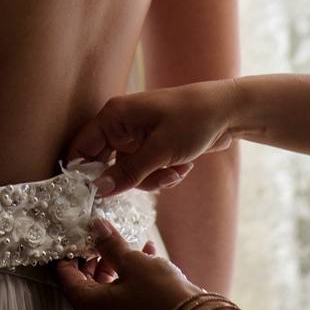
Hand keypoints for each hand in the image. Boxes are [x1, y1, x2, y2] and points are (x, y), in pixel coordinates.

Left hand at [56, 219, 205, 309]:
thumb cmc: (162, 300)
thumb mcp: (133, 262)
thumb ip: (110, 244)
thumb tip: (97, 228)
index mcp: (89, 307)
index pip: (65, 276)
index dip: (69, 252)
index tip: (76, 236)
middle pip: (85, 284)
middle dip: (95, 257)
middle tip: (101, 238)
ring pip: (107, 290)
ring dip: (116, 265)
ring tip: (128, 246)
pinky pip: (124, 299)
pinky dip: (130, 279)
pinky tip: (147, 256)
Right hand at [68, 80, 246, 196]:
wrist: (228, 111)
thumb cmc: (192, 120)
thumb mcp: (160, 151)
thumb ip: (127, 173)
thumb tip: (98, 190)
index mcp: (114, 116)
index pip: (81, 148)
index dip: (84, 173)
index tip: (92, 197)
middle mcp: (120, 125)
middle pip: (106, 165)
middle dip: (129, 180)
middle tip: (150, 183)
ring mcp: (136, 136)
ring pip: (129, 173)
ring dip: (152, 179)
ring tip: (176, 172)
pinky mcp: (151, 145)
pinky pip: (146, 170)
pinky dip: (162, 174)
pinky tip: (183, 168)